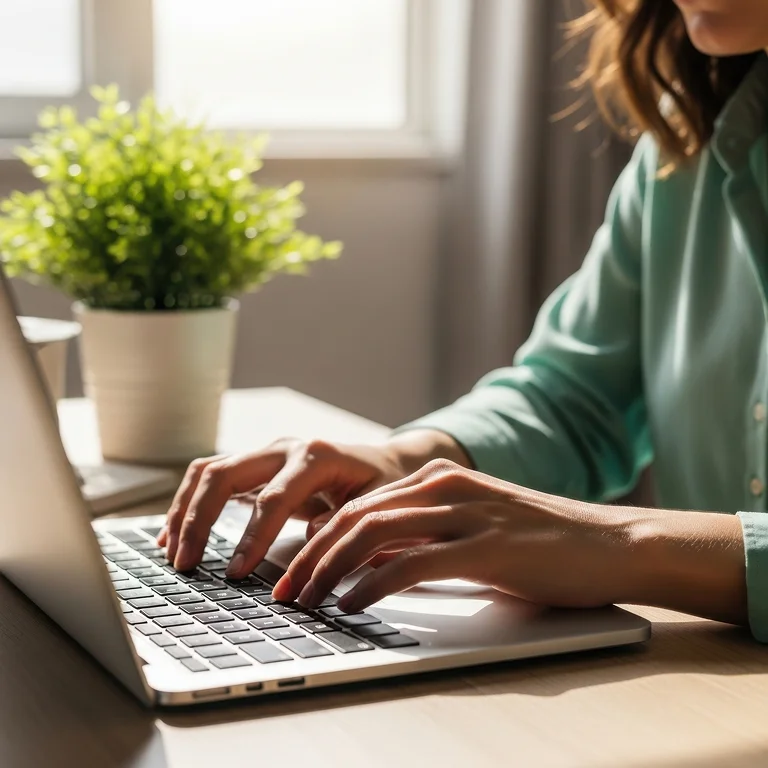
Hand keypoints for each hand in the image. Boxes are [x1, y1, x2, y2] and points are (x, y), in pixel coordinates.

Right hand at [158, 430, 470, 575]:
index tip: (235, 575)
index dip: (251, 538)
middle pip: (225, 475)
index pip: (273, 498)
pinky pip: (210, 478)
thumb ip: (343, 528)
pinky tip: (172, 535)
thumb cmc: (384, 487)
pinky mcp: (255, 465)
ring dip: (184, 510)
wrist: (386, 463)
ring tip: (171, 552)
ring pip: (209, 471)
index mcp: (316, 457)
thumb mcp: (376, 508)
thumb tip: (309, 550)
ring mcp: (266, 453)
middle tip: (186, 563)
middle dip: (199, 520)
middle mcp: (285, 448)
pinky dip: (188, 504)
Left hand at [272, 459, 637, 611]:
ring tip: (308, 601)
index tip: (294, 571)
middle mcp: (446, 486)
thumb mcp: (471, 532)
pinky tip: (353, 604)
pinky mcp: (486, 546)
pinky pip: (412, 563)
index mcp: (439, 478)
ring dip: (330, 570)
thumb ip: (422, 540)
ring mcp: (466, 512)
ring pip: (374, 534)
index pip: (360, 505)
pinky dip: (373, 585)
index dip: (318, 539)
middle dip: (311, 555)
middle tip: (286, 591)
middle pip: (356, 516)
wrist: (610, 543)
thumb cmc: (541, 544)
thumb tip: (368, 566)